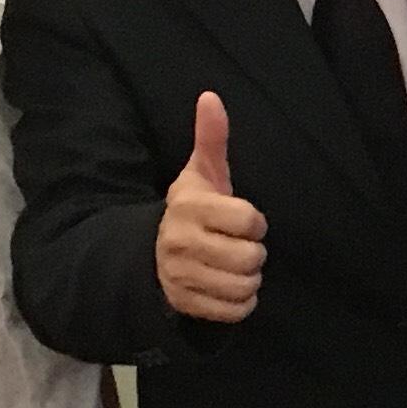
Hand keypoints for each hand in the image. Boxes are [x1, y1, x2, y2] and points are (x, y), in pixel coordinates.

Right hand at [157, 92, 268, 323]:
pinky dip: (240, 303)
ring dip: (248, 278)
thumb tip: (211, 96)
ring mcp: (181, 278)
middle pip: (250, 258)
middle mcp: (181, 243)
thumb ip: (210, 138)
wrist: (153, 254)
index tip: (241, 220)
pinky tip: (228, 286)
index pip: (249, 220)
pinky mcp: (186, 305)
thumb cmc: (192, 210)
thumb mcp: (200, 174)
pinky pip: (235, 311)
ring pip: (244, 286)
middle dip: (252, 253)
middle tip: (238, 246)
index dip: (253, 222)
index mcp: (189, 208)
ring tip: (233, 266)